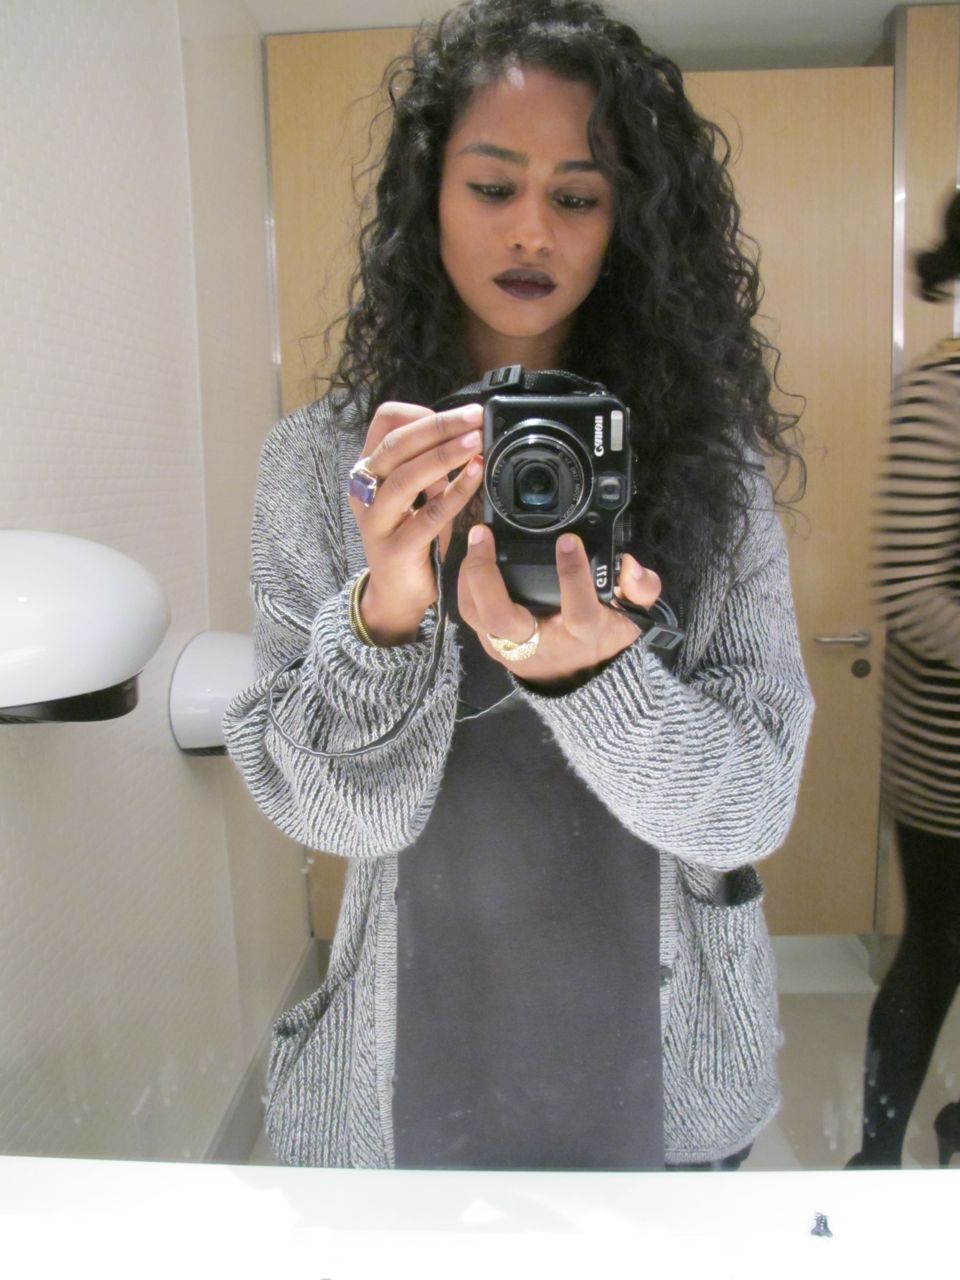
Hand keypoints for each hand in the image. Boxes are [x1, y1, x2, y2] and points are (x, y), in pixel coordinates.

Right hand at [348, 401, 484, 643]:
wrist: (397, 595)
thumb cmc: (411, 539)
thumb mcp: (417, 495)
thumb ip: (430, 466)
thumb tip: (465, 433)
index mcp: (368, 469)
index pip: (385, 422)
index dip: (421, 413)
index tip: (457, 416)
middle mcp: (364, 490)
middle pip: (397, 444)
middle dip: (440, 426)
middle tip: (475, 418)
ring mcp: (376, 520)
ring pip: (406, 476)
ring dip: (445, 454)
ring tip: (476, 442)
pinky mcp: (394, 548)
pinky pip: (428, 514)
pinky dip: (454, 492)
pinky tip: (475, 477)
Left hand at [458, 526, 661, 684]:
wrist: (580, 686)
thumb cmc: (604, 641)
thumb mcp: (633, 618)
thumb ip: (641, 590)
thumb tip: (631, 565)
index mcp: (581, 636)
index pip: (578, 609)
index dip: (574, 574)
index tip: (568, 540)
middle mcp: (540, 644)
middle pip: (500, 615)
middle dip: (485, 573)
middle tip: (485, 534)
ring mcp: (510, 647)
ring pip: (476, 615)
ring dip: (469, 576)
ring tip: (476, 540)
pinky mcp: (492, 645)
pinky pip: (470, 615)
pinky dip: (466, 585)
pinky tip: (472, 558)